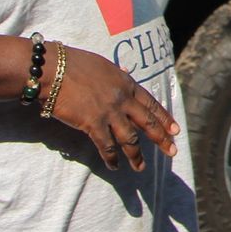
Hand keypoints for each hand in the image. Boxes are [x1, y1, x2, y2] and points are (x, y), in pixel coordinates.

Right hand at [46, 46, 182, 171]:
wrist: (55, 69)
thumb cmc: (75, 64)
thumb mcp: (104, 65)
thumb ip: (117, 73)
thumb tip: (127, 71)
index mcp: (127, 83)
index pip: (152, 104)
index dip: (165, 118)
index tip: (175, 130)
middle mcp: (123, 99)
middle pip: (148, 122)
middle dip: (161, 139)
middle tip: (172, 151)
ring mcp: (109, 112)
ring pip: (130, 139)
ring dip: (136, 155)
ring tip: (141, 167)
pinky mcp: (93, 124)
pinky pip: (106, 145)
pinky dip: (111, 158)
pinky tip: (114, 166)